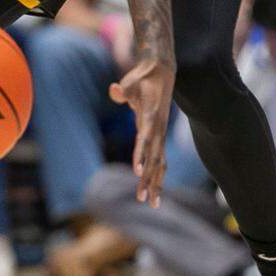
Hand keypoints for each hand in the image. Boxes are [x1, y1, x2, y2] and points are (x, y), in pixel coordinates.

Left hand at [109, 58, 173, 208]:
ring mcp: (160, 133)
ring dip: (155, 182)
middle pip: (154, 158)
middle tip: (141, 198)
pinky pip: (160, 158)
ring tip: (151, 203)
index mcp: (150, 117)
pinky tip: (156, 190)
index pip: (145, 140)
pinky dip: (158, 174)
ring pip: (160, 163)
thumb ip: (123, 90)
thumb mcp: (130, 82)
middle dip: (148, 179)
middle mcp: (158, 128)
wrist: (161, 72)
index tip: (137, 171)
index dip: (141, 155)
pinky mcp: (159, 135)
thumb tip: (114, 90)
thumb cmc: (142, 79)